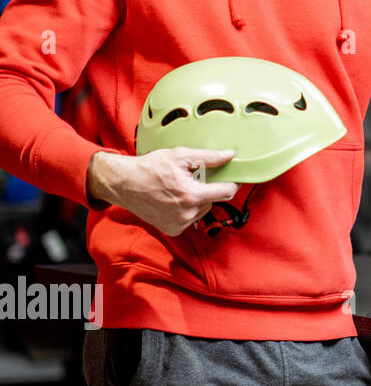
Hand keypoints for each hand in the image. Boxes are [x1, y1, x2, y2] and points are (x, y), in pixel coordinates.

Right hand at [88, 148, 240, 236]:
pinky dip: (187, 209)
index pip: (227, 192)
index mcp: (192, 195)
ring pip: (203, 209)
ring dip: (198, 199)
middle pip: (214, 200)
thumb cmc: (150, 168)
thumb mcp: (180, 156)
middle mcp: (187, 213)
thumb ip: (209, 157)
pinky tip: (174, 200)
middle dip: (208, 189)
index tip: (232, 177)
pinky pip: (191, 218)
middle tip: (193, 179)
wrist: (124, 184)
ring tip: (180, 188)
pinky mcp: (172, 230)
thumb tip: (229, 156)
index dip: (232, 183)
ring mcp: (179, 224)